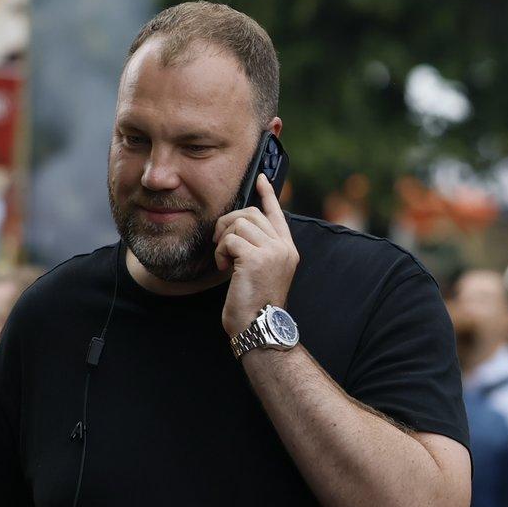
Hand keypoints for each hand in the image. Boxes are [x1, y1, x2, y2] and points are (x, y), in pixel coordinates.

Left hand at [215, 173, 299, 338]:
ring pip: (239, 223)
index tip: (261, 178)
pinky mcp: (257, 258)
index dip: (267, 194)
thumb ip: (257, 248)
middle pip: (251, 213)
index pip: (277, 213)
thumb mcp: (261, 272)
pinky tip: (224, 268)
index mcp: (287, 250)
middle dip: (229, 224)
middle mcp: (283, 247)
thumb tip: (238, 226)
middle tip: (220, 244)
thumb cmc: (255, 305)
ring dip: (223, 241)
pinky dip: (220, 252)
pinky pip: (230, 240)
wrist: (259, 328)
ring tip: (225, 261)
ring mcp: (272, 251)